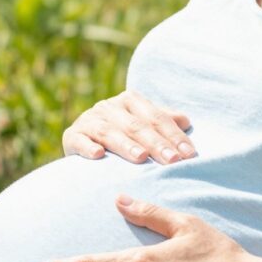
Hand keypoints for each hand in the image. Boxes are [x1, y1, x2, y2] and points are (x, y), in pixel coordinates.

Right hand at [61, 90, 195, 164]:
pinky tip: (98, 155)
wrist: (84, 145)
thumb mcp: (143, 127)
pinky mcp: (72, 136)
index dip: (174, 135)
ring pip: (109, 132)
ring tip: (141, 158)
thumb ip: (163, 122)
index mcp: (130, 101)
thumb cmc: (122, 137)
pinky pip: (79, 140)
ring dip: (125, 145)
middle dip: (156, 143)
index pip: (157, 118)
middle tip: (172, 160)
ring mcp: (89, 120)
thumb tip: (186, 121)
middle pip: (136, 125)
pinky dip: (87, 147)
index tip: (189, 154)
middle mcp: (109, 106)